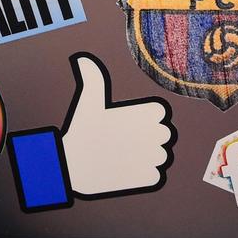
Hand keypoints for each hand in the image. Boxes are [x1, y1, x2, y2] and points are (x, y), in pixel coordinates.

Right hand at [61, 54, 174, 196]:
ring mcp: (151, 157)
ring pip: (161, 155)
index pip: (161, 114)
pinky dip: (145, 174)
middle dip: (150, 138)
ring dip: (149, 156)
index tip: (132, 124)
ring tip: (127, 155)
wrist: (73, 166)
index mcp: (144, 115)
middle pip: (164, 135)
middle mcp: (153, 135)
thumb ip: (93, 79)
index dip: (148, 119)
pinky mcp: (148, 177)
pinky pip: (156, 174)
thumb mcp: (88, 101)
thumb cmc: (82, 131)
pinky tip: (128, 170)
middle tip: (127, 141)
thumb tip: (83, 59)